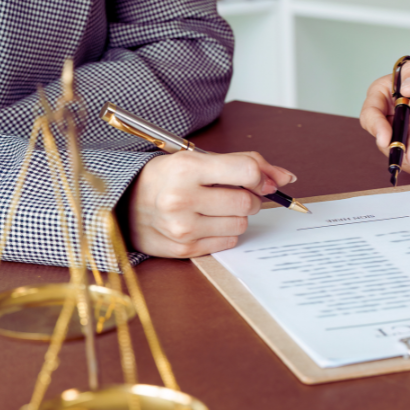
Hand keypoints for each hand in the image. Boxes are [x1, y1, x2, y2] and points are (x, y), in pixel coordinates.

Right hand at [126, 151, 295, 257]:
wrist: (123, 204)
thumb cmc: (166, 178)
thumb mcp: (197, 158)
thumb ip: (244, 163)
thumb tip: (285, 177)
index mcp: (185, 168)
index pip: (247, 172)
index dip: (262, 176)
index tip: (261, 180)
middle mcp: (181, 199)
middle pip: (247, 202)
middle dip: (250, 197)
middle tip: (232, 192)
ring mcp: (181, 228)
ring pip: (241, 225)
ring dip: (237, 216)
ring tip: (216, 207)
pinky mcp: (183, 250)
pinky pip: (228, 242)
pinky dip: (225, 232)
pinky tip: (207, 222)